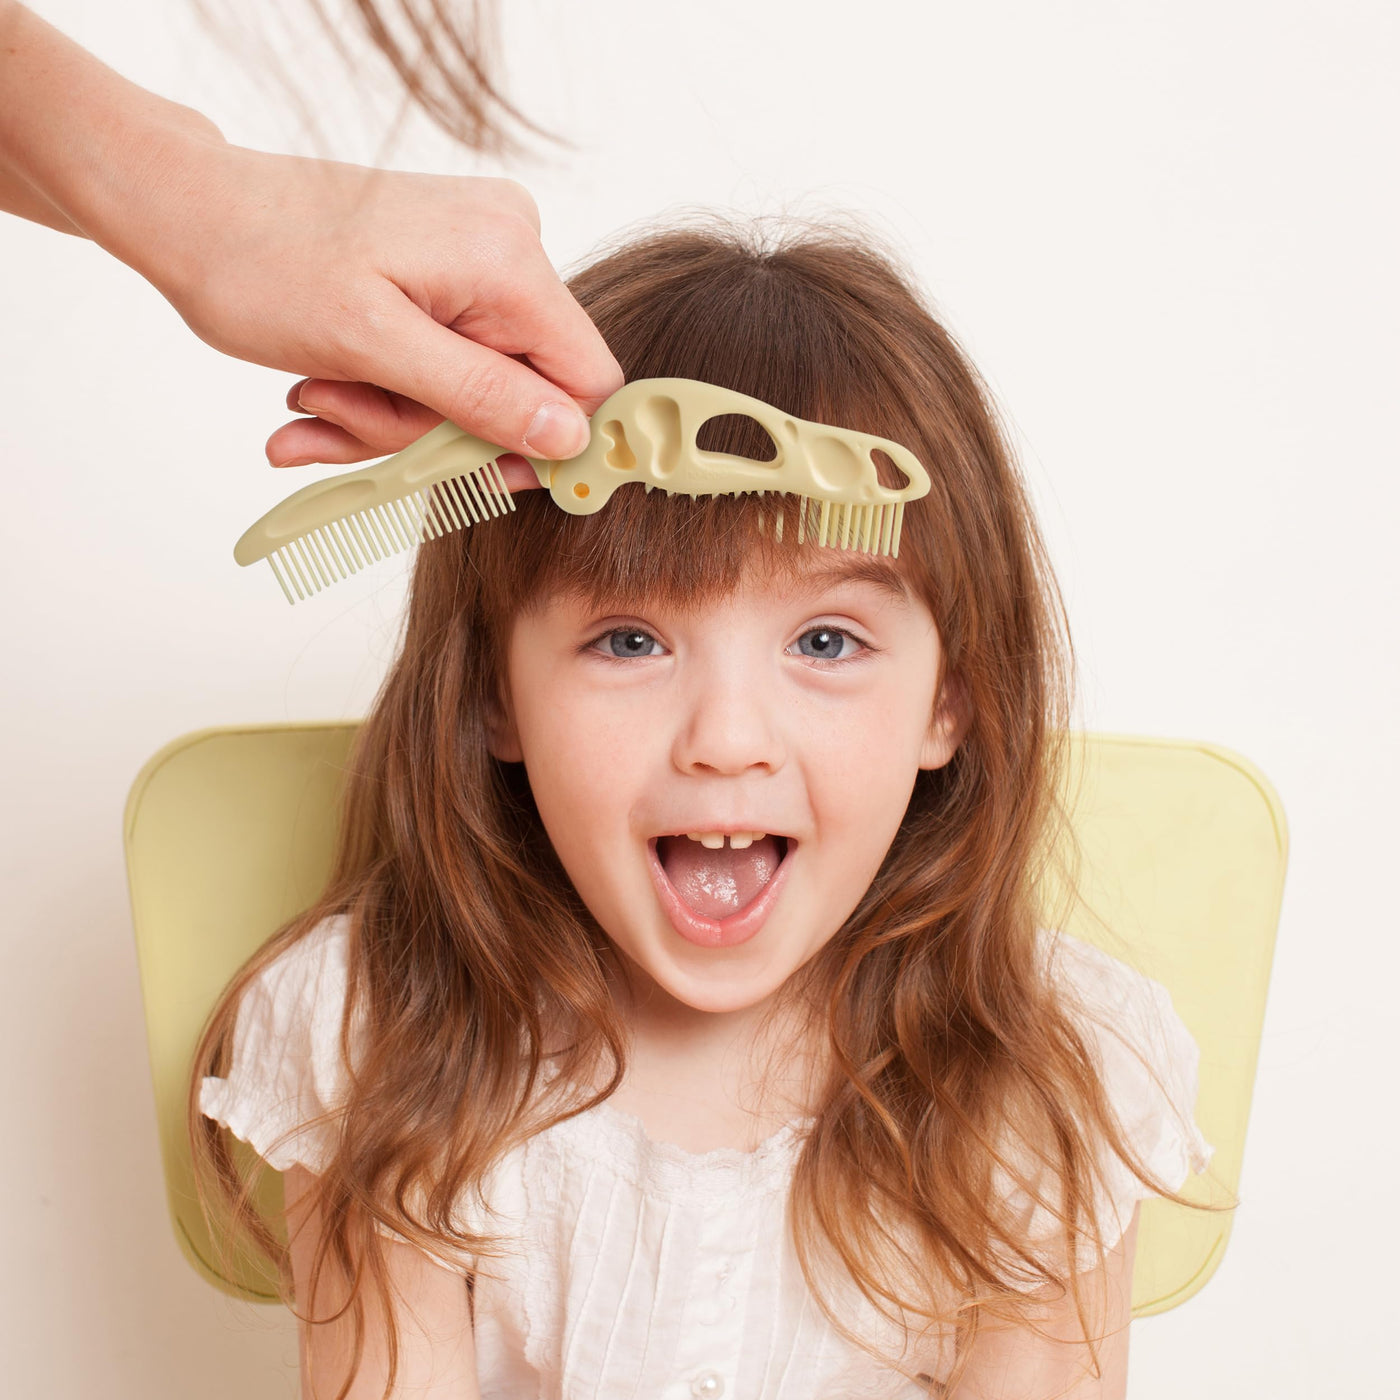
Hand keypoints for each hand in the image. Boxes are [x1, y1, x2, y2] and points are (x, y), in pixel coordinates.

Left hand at [132, 144, 621, 467]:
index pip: (587, 382)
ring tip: (313, 399)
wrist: (187, 208)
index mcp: (507, 259)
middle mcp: (509, 246)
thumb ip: (483, 395)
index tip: (476, 477)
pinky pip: (444, 361)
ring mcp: (479, 256)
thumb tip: (572, 438)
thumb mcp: (374, 346)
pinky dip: (386, 390)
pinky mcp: (448, 270)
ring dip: (390, 416)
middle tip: (339, 417)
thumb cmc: (262, 265)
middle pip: (520, 393)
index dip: (543, 446)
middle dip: (429, 428)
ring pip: (474, 387)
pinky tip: (321, 394)